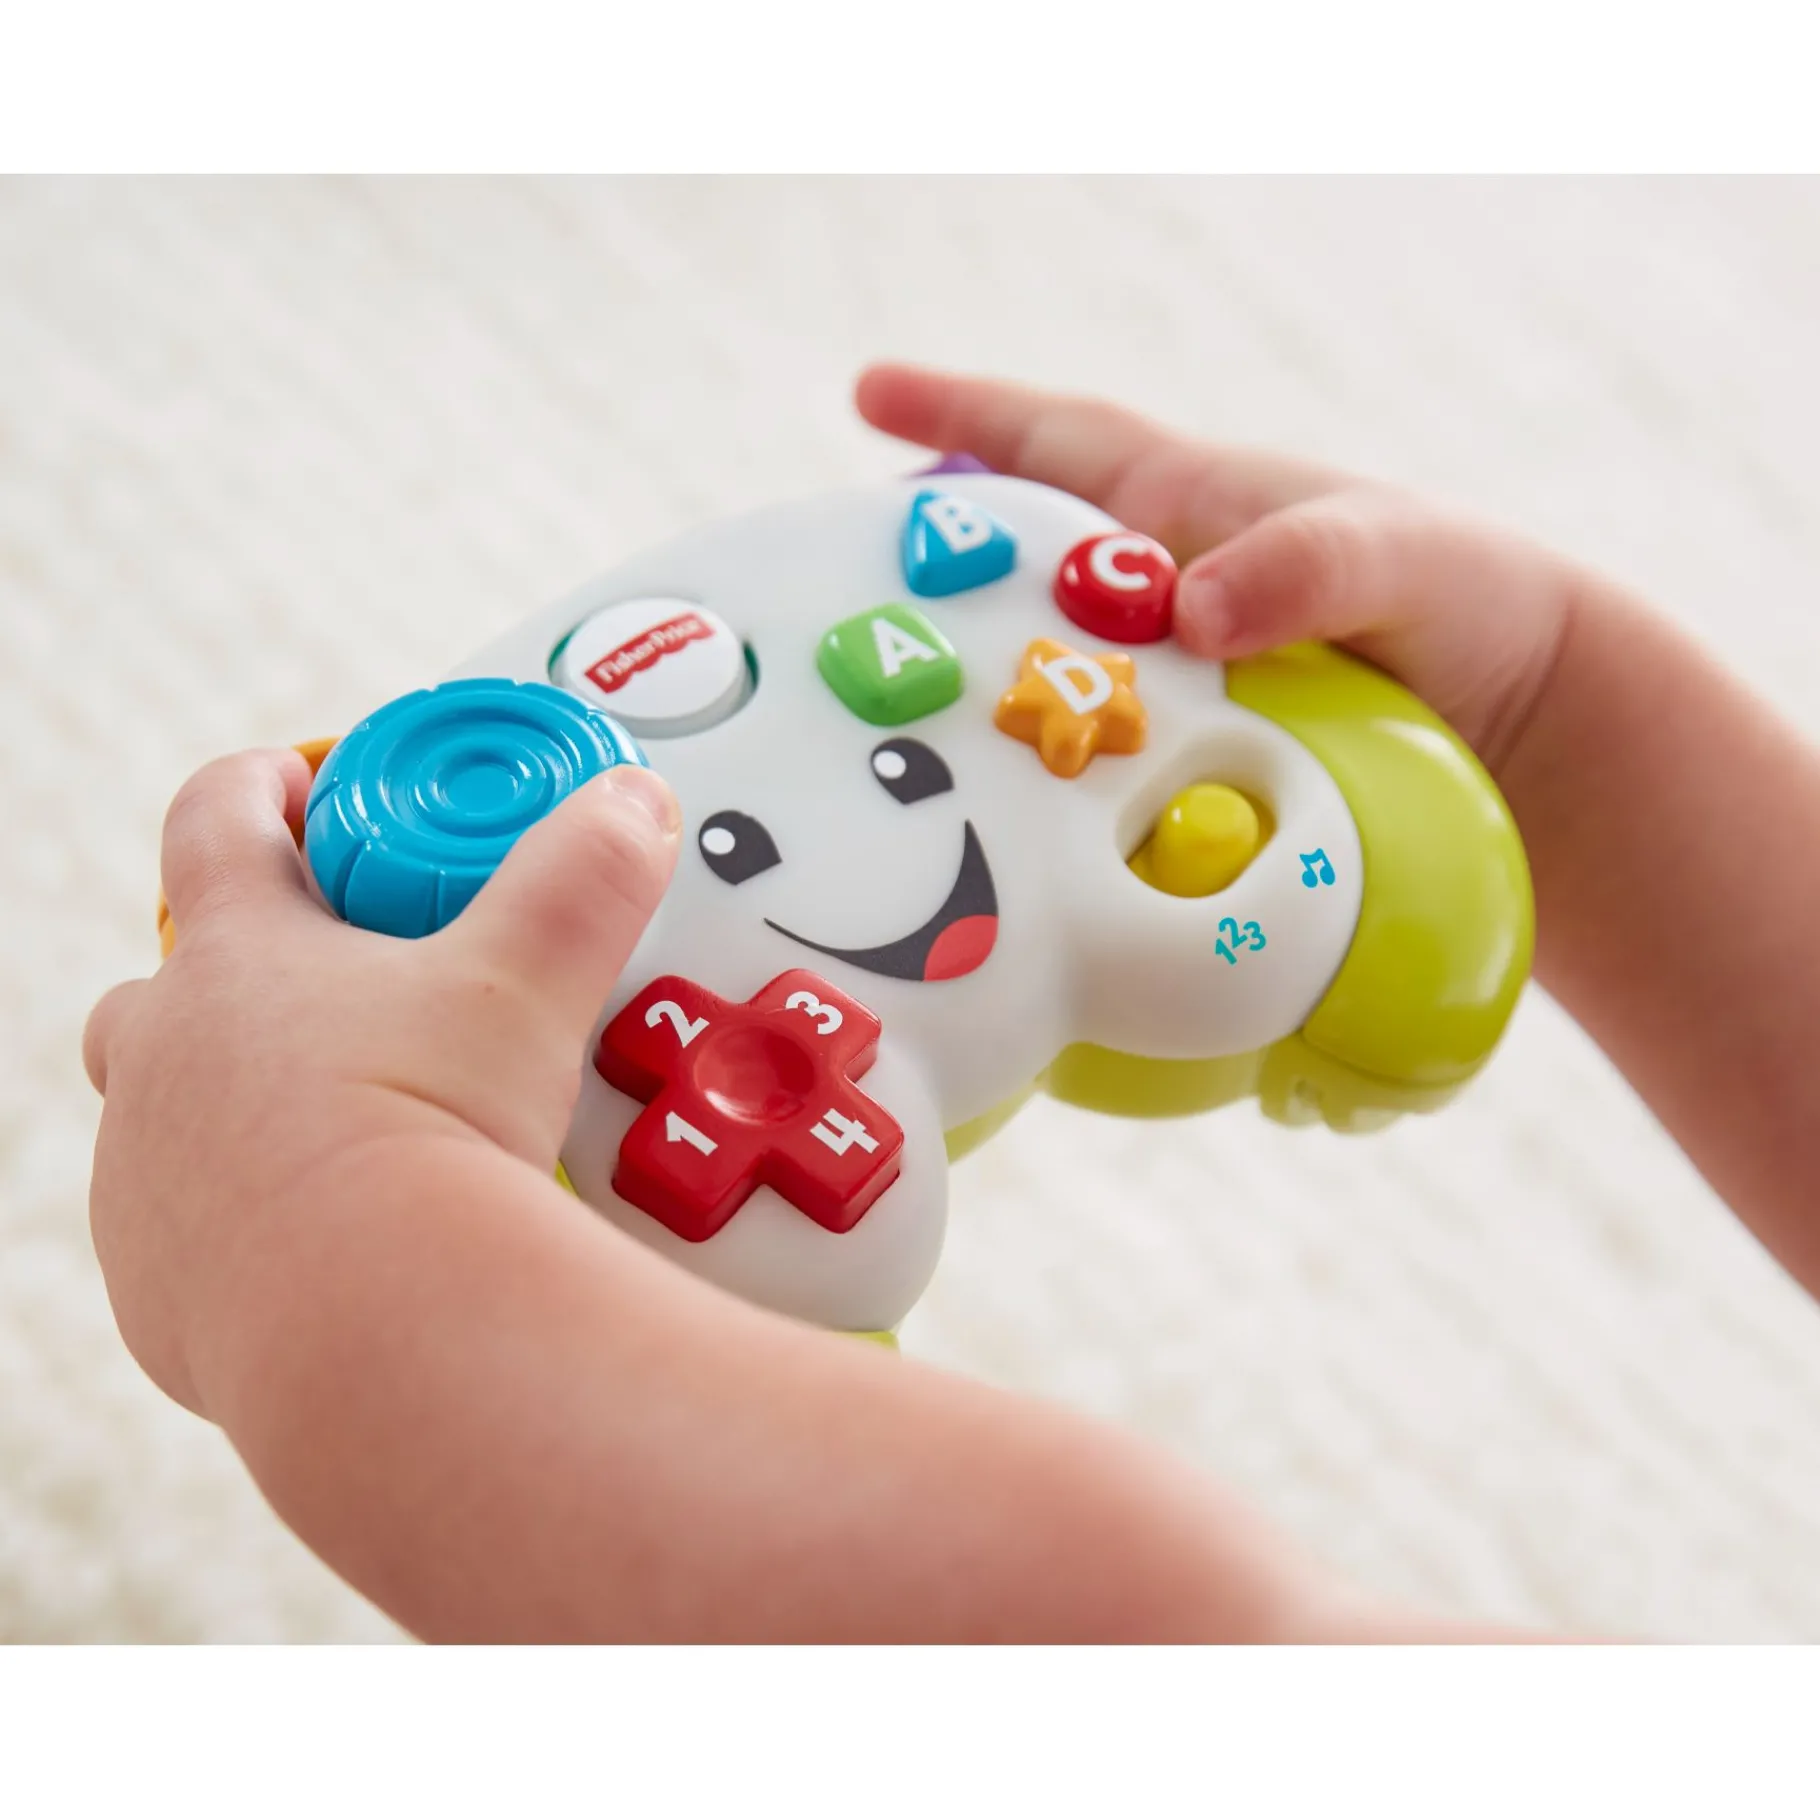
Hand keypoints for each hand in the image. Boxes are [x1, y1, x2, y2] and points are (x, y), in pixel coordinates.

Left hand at [82, 747, 680, 1417]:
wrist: (377, 1330)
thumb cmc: (425, 1139)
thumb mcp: (528, 982)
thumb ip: (583, 876)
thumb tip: (628, 805)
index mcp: (236, 960)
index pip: (215, 821)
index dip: (265, 785)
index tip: (307, 785)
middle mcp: (165, 1061)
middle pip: (168, 976)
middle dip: (245, 967)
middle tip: (348, 987)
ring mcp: (148, 1177)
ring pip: (169, 1109)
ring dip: (243, 1100)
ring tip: (357, 1123)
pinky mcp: (160, 1287)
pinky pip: (189, 1231)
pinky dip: (250, 1220)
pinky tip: (339, 1237)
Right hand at [857, 362, 1588, 774]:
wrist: (1527, 735)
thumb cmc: (1467, 605)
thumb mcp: (1401, 561)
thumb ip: (1309, 563)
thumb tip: (1193, 605)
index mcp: (1190, 510)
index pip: (1056, 445)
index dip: (960, 414)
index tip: (868, 393)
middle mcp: (1156, 592)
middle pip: (1011, 572)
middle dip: (920, 581)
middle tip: (832, 614)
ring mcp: (1164, 683)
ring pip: (1036, 676)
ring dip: (966, 697)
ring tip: (885, 737)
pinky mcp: (1183, 767)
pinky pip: (1088, 768)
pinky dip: (1039, 789)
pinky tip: (1001, 834)